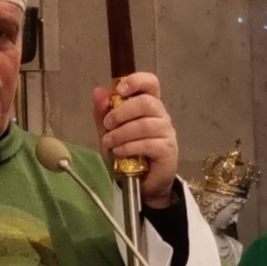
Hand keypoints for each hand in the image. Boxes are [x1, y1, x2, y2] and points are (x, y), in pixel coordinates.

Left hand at [92, 71, 179, 207]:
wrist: (140, 185)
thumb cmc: (127, 155)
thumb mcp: (109, 133)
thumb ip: (103, 113)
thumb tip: (98, 90)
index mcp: (148, 106)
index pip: (151, 83)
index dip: (137, 80)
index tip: (120, 89)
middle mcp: (161, 116)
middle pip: (147, 102)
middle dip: (122, 112)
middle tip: (108, 124)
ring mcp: (167, 133)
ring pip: (146, 124)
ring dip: (122, 133)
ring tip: (110, 143)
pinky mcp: (168, 150)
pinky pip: (149, 143)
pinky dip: (130, 146)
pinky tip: (120, 152)